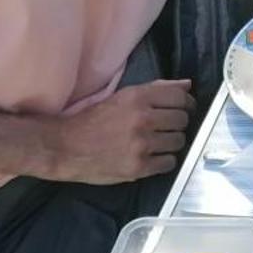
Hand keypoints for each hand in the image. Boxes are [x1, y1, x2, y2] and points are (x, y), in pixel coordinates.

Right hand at [40, 79, 194, 183]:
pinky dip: (164, 160)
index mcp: (137, 97)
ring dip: (171, 142)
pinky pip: (169, 163)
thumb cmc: (92, 120)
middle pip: (182, 120)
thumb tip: (187, 85)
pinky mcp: (138, 167)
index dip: (186, 103)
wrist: (65, 147)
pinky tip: (152, 156)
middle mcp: (142, 119)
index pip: (180, 97)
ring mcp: (141, 145)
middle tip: (166, 127)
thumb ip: (156, 89)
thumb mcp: (122, 97)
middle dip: (177, 124)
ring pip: (178, 142)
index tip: (184, 108)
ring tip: (157, 143)